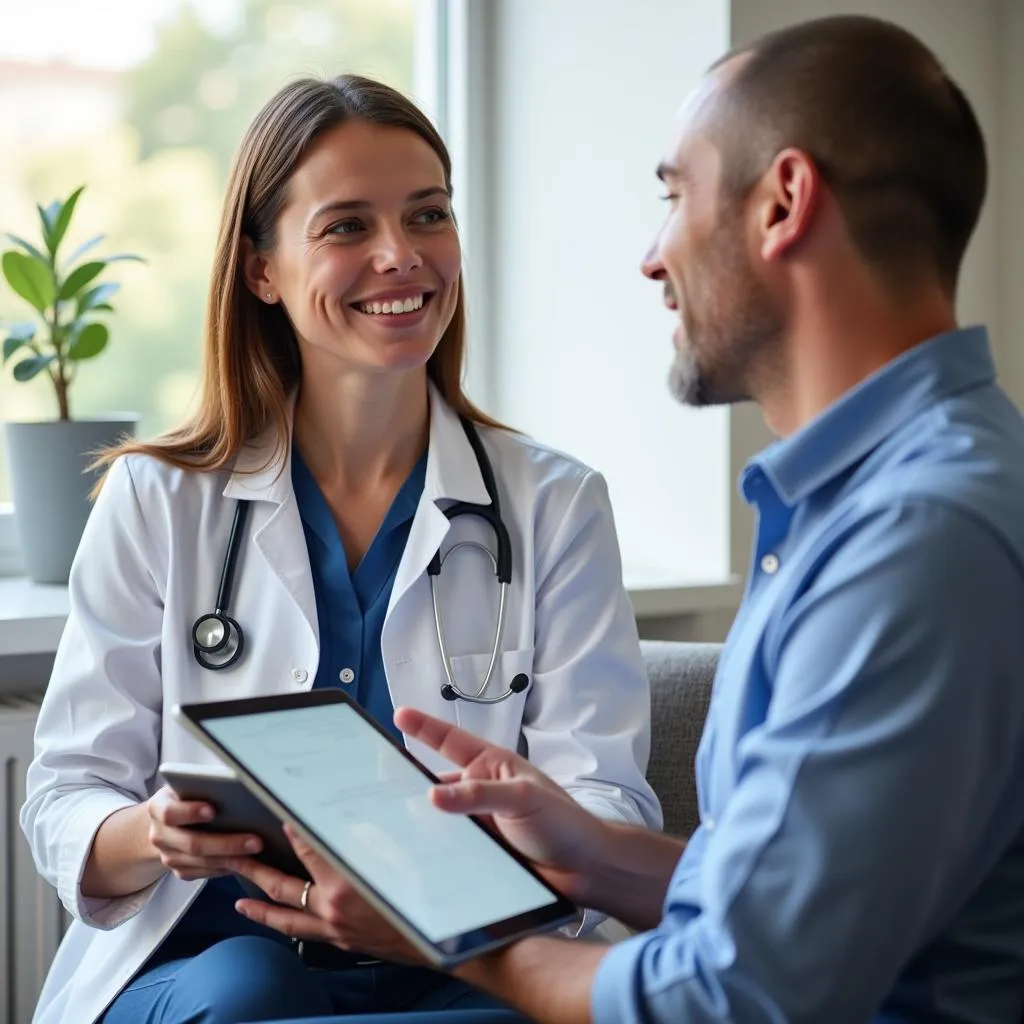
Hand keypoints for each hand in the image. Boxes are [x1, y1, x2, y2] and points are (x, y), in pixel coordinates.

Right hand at [147, 784, 263, 880]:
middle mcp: (160, 835)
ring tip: (259, 853)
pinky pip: (207, 873)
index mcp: (158, 807)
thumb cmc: (186, 796)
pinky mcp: (182, 870)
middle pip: (192, 843)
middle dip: (226, 844)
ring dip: (233, 859)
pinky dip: (229, 868)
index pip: (170, 812)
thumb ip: (205, 785)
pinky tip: (250, 862)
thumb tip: (240, 785)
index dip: (190, 812)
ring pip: (203, 862)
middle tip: (256, 841)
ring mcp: (169, 856)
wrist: (166, 822)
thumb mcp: (188, 784)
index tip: (213, 810)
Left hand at [228, 824, 424, 965]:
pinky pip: (303, 932)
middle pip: (282, 886)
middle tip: (235, 858)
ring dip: (260, 908)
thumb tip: (353, 819)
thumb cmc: (423, 897)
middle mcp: (332, 907)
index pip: (309, 849)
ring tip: (238, 901)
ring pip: (285, 918)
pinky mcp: (340, 941)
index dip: (293, 832)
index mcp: (345, 883)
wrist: (438, 945)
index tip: (281, 818)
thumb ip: (374, 839)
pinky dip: (287, 924)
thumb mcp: (400, 859)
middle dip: (255, 871)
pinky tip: (281, 919)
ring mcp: (333, 928)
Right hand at [395, 706, 607, 902]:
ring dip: (420, 823)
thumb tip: (433, 794)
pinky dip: (432, 850)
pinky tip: (415, 859)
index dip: (424, 727)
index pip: (451, 741)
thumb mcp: (523, 799)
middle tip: (377, 788)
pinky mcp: (479, 851)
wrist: (586, 870)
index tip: (399, 715)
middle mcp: (482, 791)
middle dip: (410, 784)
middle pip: (437, 783)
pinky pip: (449, 847)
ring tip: (389, 828)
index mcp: (493, 765)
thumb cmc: (564, 823)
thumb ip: (479, 795)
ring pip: (439, 818)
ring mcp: (479, 822)